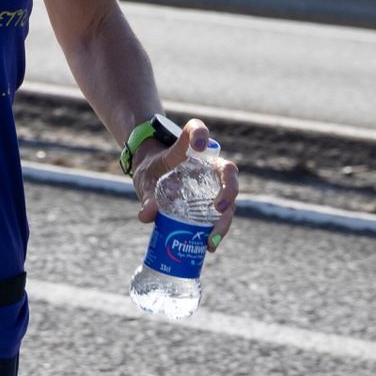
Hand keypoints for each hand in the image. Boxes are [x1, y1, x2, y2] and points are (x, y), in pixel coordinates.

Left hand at [132, 117, 239, 253]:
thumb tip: (147, 216)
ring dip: (225, 219)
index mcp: (188, 149)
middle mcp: (208, 165)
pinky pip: (222, 215)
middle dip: (228, 189)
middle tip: (219, 208)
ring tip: (212, 240)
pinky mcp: (214, 202)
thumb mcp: (146, 180)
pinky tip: (209, 245)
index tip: (199, 143)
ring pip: (230, 198)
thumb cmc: (151, 171)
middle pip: (227, 170)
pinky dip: (217, 230)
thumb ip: (147, 195)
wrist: (154, 177)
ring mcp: (214, 184)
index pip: (197, 130)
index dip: (200, 133)